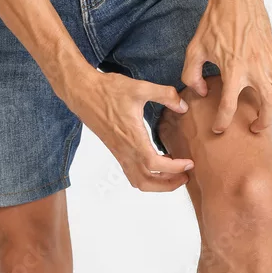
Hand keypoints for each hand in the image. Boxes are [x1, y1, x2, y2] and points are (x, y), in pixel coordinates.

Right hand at [69, 72, 193, 191]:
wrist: (82, 91)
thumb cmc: (108, 90)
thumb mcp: (140, 88)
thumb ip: (165, 95)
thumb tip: (183, 106)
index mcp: (132, 137)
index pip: (154, 165)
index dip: (174, 168)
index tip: (189, 163)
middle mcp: (124, 150)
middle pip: (146, 182)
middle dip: (168, 184)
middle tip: (185, 176)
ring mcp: (118, 152)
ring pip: (138, 181)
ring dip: (157, 184)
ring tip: (174, 174)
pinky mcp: (115, 150)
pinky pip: (131, 173)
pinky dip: (146, 177)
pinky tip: (157, 164)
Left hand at [181, 0, 271, 133]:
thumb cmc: (216, 21)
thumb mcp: (195, 49)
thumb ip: (192, 75)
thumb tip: (202, 92)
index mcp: (233, 69)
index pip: (230, 106)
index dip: (223, 122)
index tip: (219, 128)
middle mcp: (255, 68)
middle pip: (267, 105)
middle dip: (262, 122)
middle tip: (254, 129)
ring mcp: (268, 61)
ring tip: (268, 114)